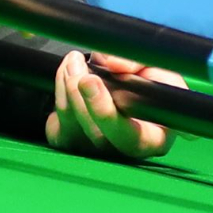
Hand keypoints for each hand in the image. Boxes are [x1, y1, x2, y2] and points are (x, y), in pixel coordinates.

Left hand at [46, 50, 183, 159]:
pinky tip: (67, 74)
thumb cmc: (152, 79)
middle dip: (80, 96)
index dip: (105, 113)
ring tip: (74, 61)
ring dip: (66, 90)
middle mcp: (125, 151)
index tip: (90, 81)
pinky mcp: (73, 144)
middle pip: (96, 136)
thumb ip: (138, 63)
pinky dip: (58, 97)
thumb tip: (113, 64)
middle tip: (76, 63)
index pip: (129, 138)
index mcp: (154, 138)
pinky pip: (57, 129)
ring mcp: (97, 151)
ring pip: (73, 131)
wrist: (130, 81)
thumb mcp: (155, 66)